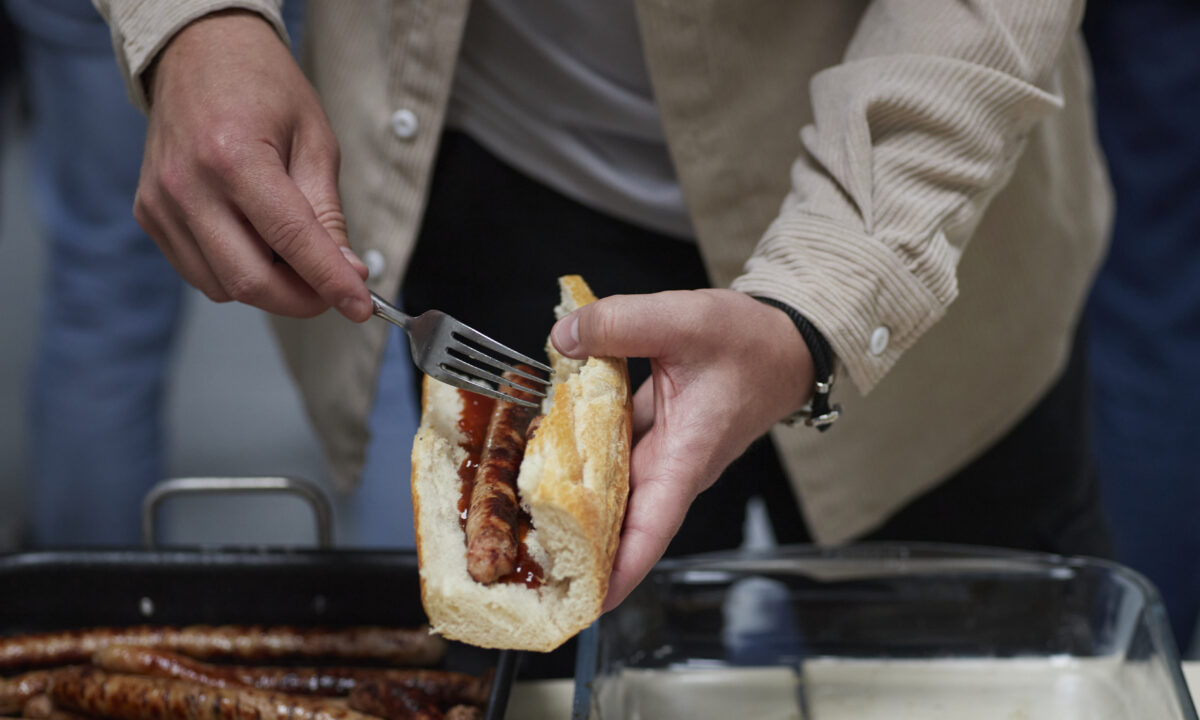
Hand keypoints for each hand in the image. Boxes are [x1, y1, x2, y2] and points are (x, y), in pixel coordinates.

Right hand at [135, 10, 370, 319]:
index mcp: (234, 157)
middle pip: (250, 282)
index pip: (291, 241)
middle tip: (334, 289)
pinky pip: (200, 273)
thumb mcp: (315, 140)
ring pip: (224, 287)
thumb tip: (347, 272)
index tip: (360, 306)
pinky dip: (236, 274)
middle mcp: (189, 185)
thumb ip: (327, 213)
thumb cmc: (262, 87)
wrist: (198, 52)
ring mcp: (161, 204)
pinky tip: (257, 244)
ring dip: (270, 288)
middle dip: (302, 300)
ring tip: (294, 254)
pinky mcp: (149, 215)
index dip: (331, 282)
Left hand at [550, 289, 813, 610]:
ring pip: (610, 487)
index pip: (651, 526)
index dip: (618, 569)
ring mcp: (662, 452)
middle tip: (528, 564)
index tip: (585, 601)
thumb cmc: (753, 343)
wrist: (784, 342)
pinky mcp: (653, 434)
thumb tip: (562, 337)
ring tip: (521, 516)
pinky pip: (610, 452)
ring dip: (572, 501)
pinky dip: (581, 452)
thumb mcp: (685, 321)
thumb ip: (620, 324)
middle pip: (619, 520)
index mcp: (687, 455)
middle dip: (578, 546)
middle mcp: (672, 464)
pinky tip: (543, 442)